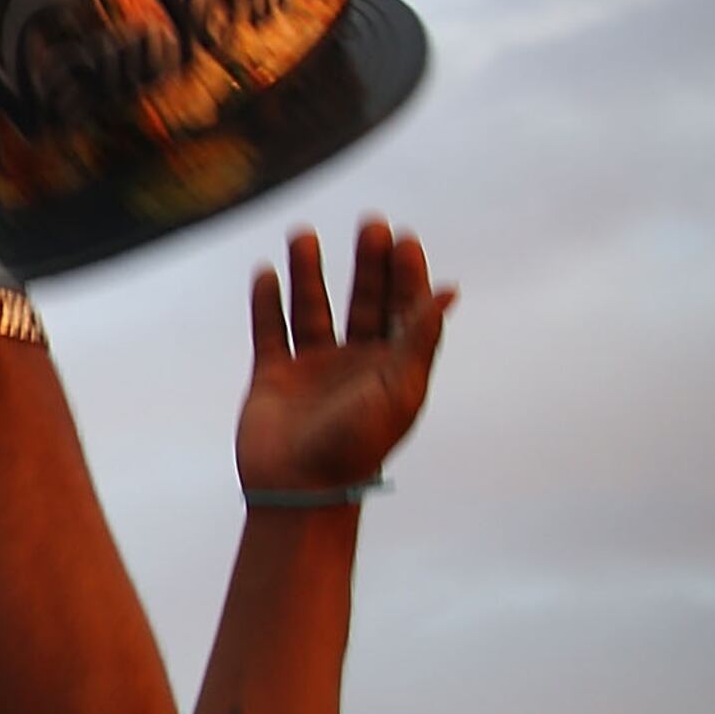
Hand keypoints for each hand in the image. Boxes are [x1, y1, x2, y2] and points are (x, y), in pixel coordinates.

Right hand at [237, 218, 455, 494]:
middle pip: (365, 301)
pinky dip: (267, 302)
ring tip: (304, 234)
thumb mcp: (400, 389)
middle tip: (371, 225)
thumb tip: (448, 291)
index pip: (406, 309)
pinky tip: (266, 273)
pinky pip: (270, 331)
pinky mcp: (273, 377)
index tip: (405, 239)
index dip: (408, 274)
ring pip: (313, 309)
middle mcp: (355, 362)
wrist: (300, 489)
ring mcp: (313, 368)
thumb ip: (420, 338)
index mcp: (392, 367)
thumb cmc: (358, 445)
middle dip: (368, 264)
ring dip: (310, 272)